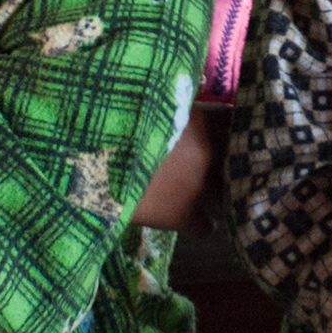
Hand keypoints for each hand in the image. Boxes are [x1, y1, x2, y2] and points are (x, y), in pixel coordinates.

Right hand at [131, 106, 224, 234]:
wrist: (95, 160)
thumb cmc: (119, 123)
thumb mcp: (152, 105)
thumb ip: (176, 108)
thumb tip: (183, 108)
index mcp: (204, 121)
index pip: (236, 122)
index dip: (231, 128)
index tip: (224, 130)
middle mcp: (211, 153)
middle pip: (235, 160)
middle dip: (225, 161)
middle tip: (210, 162)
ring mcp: (200, 187)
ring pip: (224, 193)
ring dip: (214, 191)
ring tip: (200, 191)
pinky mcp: (182, 216)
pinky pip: (206, 227)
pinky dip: (201, 224)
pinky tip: (194, 220)